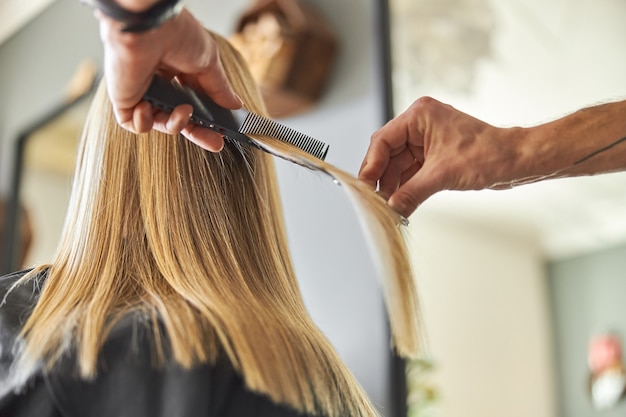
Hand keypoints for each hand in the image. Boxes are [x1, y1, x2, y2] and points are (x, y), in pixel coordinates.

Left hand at [96, 7, 241, 150]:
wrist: (148, 28)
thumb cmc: (178, 35)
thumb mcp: (209, 63)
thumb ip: (220, 89)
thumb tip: (235, 106)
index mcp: (179, 69)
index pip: (195, 102)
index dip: (208, 120)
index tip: (223, 133)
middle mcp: (159, 81)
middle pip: (178, 117)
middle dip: (197, 132)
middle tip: (215, 143)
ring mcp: (141, 91)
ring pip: (160, 122)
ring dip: (175, 124)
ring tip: (183, 111)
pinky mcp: (123, 99)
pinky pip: (134, 124)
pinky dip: (145, 123)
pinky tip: (148, 107)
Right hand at [359, 97, 520, 216]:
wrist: (516, 162)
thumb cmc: (489, 154)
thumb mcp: (443, 175)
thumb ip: (411, 192)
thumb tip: (390, 208)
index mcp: (420, 116)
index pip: (383, 140)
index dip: (371, 164)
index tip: (365, 185)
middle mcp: (420, 125)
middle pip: (388, 154)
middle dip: (383, 178)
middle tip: (375, 200)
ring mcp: (427, 141)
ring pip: (399, 166)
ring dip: (394, 186)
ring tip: (388, 206)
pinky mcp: (434, 156)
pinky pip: (411, 173)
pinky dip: (406, 188)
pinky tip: (400, 203)